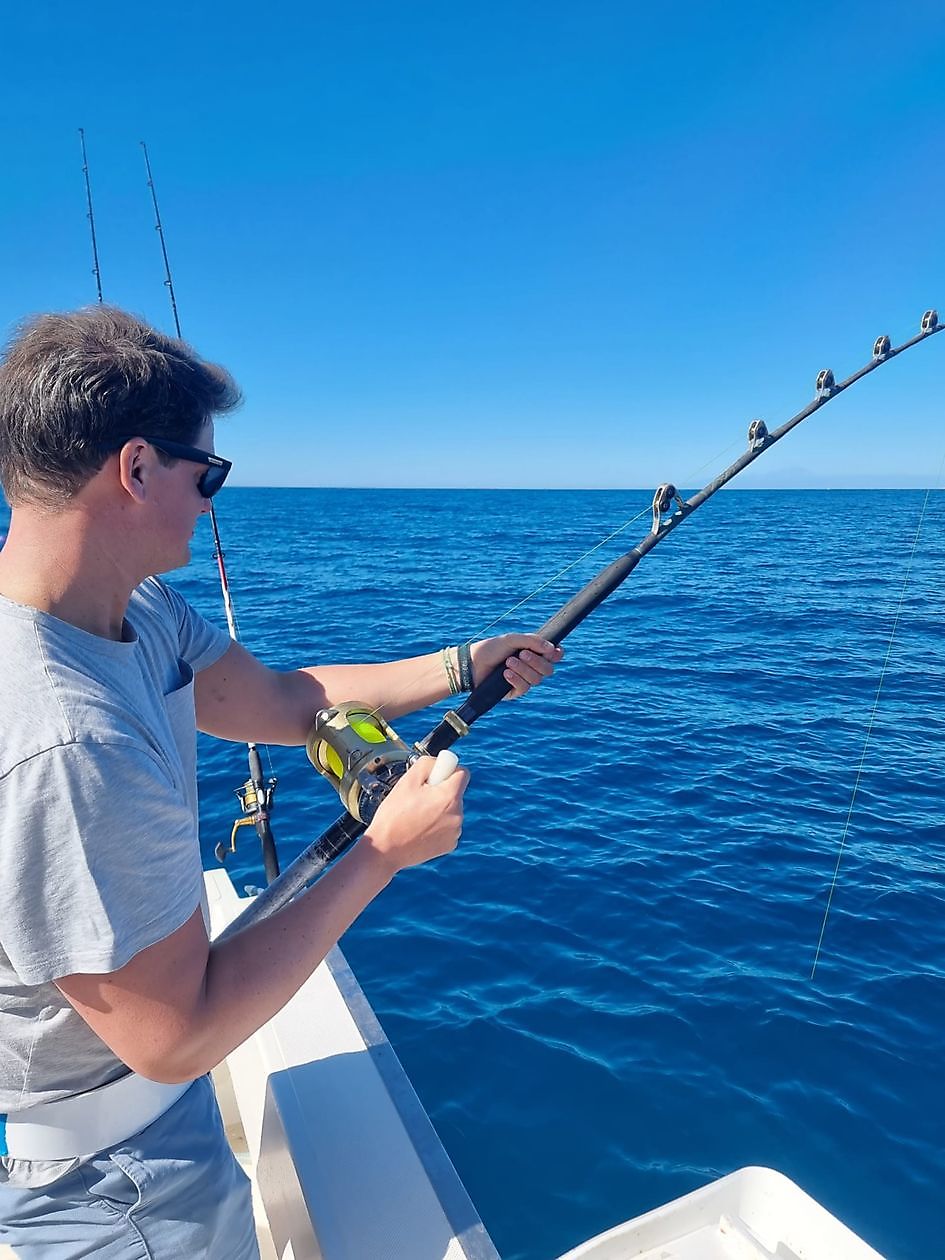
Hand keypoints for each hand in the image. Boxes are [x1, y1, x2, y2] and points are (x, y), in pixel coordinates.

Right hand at [364, 755, 468, 873]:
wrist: (385, 849)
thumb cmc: (393, 815)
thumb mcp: (407, 780)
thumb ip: (428, 764)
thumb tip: (441, 762)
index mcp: (449, 797)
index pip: (462, 772)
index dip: (447, 770)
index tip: (434, 776)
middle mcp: (458, 815)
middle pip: (455, 792)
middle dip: (440, 791)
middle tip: (418, 799)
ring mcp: (455, 832)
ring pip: (451, 810)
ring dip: (438, 809)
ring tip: (416, 816)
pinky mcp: (450, 844)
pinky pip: (448, 826)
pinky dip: (437, 825)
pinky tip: (420, 829)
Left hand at [470, 634, 563, 698]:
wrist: (471, 664)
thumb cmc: (490, 649)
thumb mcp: (511, 640)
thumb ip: (532, 641)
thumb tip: (552, 649)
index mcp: (533, 652)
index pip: (553, 655)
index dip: (556, 654)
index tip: (552, 651)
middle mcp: (531, 667)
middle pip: (548, 669)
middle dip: (536, 661)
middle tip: (522, 654)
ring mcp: (523, 680)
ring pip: (537, 679)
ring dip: (524, 669)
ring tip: (508, 662)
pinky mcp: (514, 691)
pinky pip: (524, 688)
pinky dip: (516, 679)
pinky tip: (506, 674)